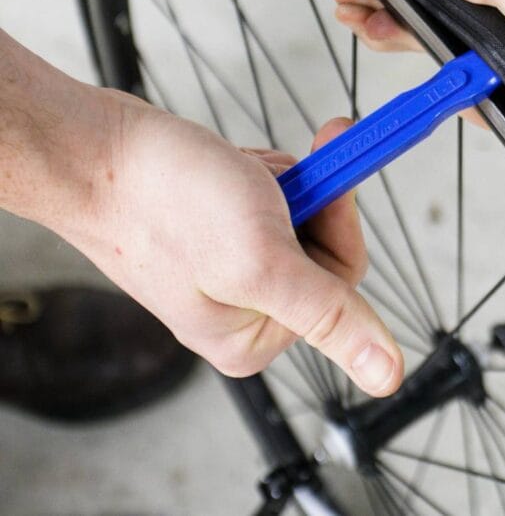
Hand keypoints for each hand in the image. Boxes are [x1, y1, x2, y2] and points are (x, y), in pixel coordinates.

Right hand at [77, 90, 402, 395]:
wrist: (94, 152)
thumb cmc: (166, 202)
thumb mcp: (262, 262)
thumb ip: (330, 317)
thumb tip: (387, 376)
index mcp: (253, 336)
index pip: (342, 279)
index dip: (338, 219)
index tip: (327, 178)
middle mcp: (244, 309)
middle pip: (320, 242)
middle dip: (303, 196)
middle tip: (268, 176)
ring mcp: (229, 266)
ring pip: (297, 213)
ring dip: (279, 181)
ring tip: (234, 177)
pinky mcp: (217, 229)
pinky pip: (270, 196)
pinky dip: (258, 172)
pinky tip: (226, 169)